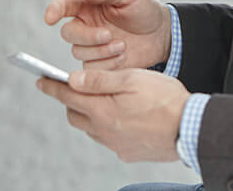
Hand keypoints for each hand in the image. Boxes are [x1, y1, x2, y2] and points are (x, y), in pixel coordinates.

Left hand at [37, 68, 187, 161]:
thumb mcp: (132, 79)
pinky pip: (109, 138)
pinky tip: (124, 115)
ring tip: (104, 99)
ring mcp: (117, 145)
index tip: (40, 80)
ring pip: (92, 128)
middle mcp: (105, 132)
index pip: (68, 97)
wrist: (192, 128)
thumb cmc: (165, 98)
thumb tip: (72, 79)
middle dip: (72, 100)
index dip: (52, 87)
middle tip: (77, 86)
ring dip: (90, 113)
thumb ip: (99, 80)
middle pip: (76, 115)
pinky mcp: (130, 153)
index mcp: (102, 111)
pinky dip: (107, 125)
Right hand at [44, 0, 170, 69]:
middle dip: (87, 36)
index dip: (53, 10)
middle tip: (108, 35)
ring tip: (122, 45)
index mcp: (88, 5)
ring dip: (101, 51)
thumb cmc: (144, 10)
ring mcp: (91, 46)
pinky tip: (123, 56)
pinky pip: (91, 69)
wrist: (162, 35)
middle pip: (68, 33)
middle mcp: (86, 25)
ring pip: (78, 52)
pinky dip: (107, 64)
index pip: (64, 5)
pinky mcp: (99, 64)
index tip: (50, 17)